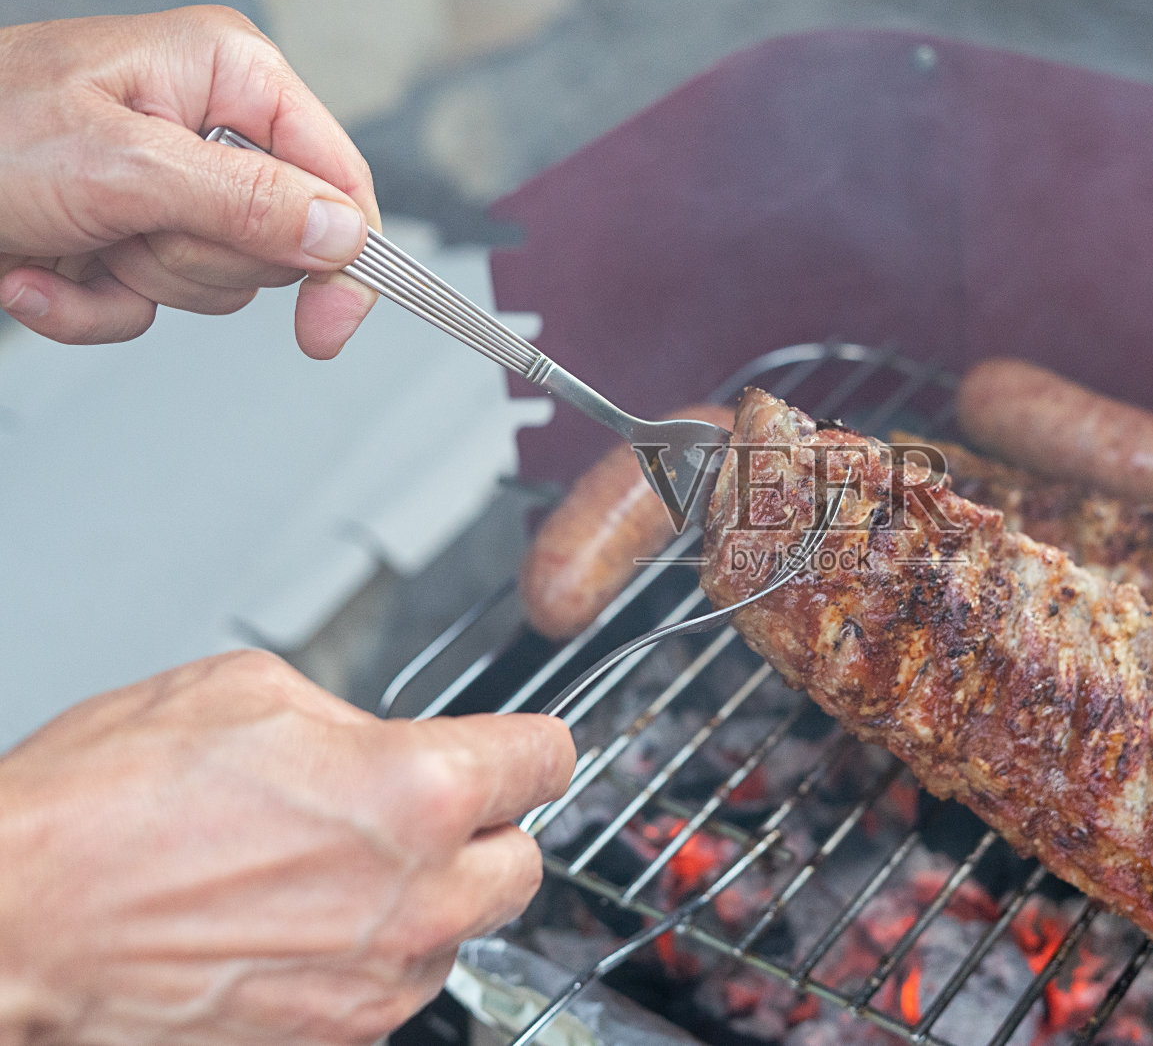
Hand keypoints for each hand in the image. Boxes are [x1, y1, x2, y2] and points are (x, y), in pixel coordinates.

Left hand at [0, 7, 380, 357]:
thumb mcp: (123, 166)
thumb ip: (247, 201)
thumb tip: (345, 233)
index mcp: (228, 77)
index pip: (339, 178)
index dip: (345, 257)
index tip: (329, 324)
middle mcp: (210, 126)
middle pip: (278, 242)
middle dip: (195, 257)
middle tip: (127, 227)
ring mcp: (172, 186)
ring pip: (218, 283)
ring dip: (138, 282)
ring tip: (76, 235)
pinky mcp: (133, 235)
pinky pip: (154, 307)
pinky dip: (93, 305)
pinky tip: (44, 267)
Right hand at [0, 650, 574, 1045]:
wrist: (14, 924)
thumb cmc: (106, 808)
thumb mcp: (250, 692)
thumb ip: (355, 719)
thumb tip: (388, 742)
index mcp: (415, 792)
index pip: (548, 761)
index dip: (529, 746)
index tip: (519, 749)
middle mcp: (417, 897)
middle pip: (525, 861)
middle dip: (486, 830)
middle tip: (422, 809)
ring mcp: (376, 982)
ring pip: (461, 932)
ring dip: (427, 898)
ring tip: (332, 868)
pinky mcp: (334, 1039)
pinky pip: (394, 988)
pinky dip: (369, 955)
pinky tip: (297, 920)